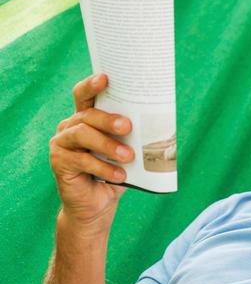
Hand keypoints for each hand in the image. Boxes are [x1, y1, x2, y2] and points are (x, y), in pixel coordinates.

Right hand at [49, 73, 134, 228]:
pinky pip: (81, 160)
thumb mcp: (127, 151)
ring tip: (128, 157)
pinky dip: (103, 167)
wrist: (98, 205)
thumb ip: (133, 136)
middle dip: (108, 119)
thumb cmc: (116, 172)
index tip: (105, 78)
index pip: (85, 95)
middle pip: (87, 114)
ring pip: (83, 134)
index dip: (92, 84)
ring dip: (108, 145)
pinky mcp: (59, 161)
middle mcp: (70, 126)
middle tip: (128, 127)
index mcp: (86, 117)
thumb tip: (158, 123)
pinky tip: (119, 175)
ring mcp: (61, 143)